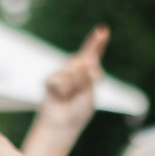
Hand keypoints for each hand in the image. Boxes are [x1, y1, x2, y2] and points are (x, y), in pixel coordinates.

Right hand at [26, 26, 108, 155]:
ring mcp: (63, 72)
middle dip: (87, 77)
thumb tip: (85, 62)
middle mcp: (75, 68)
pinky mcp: (51, 79)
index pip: (93, 54)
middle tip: (80, 93)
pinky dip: (63, 89)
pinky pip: (60, 78)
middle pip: (86, 62)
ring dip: (76, 86)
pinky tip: (60, 96)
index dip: (97, 42)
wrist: (61, 124)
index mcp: (88, 72)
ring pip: (75, 70)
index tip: (103, 31)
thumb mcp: (89, 94)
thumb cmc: (77, 111)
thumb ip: (88, 76)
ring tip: (69, 96)